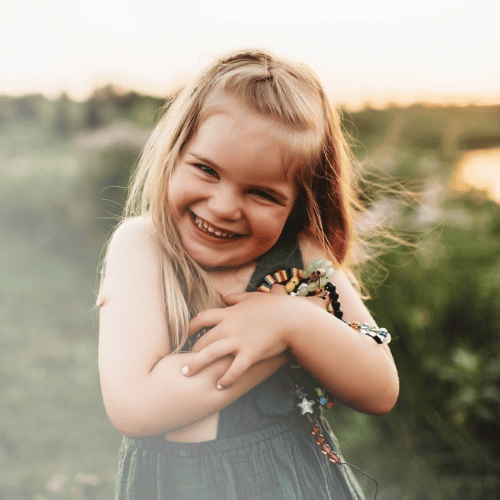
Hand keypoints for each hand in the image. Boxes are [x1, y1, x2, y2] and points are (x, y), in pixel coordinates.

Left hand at [183, 290, 298, 388]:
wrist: (293, 317)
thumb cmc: (275, 306)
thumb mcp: (253, 297)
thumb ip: (236, 297)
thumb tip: (223, 295)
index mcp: (229, 314)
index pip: (202, 318)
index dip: (190, 327)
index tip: (185, 334)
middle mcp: (229, 327)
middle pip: (202, 339)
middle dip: (191, 351)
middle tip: (184, 360)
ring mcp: (239, 341)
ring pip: (211, 354)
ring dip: (197, 364)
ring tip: (187, 374)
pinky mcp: (251, 354)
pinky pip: (234, 369)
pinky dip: (226, 379)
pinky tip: (220, 386)